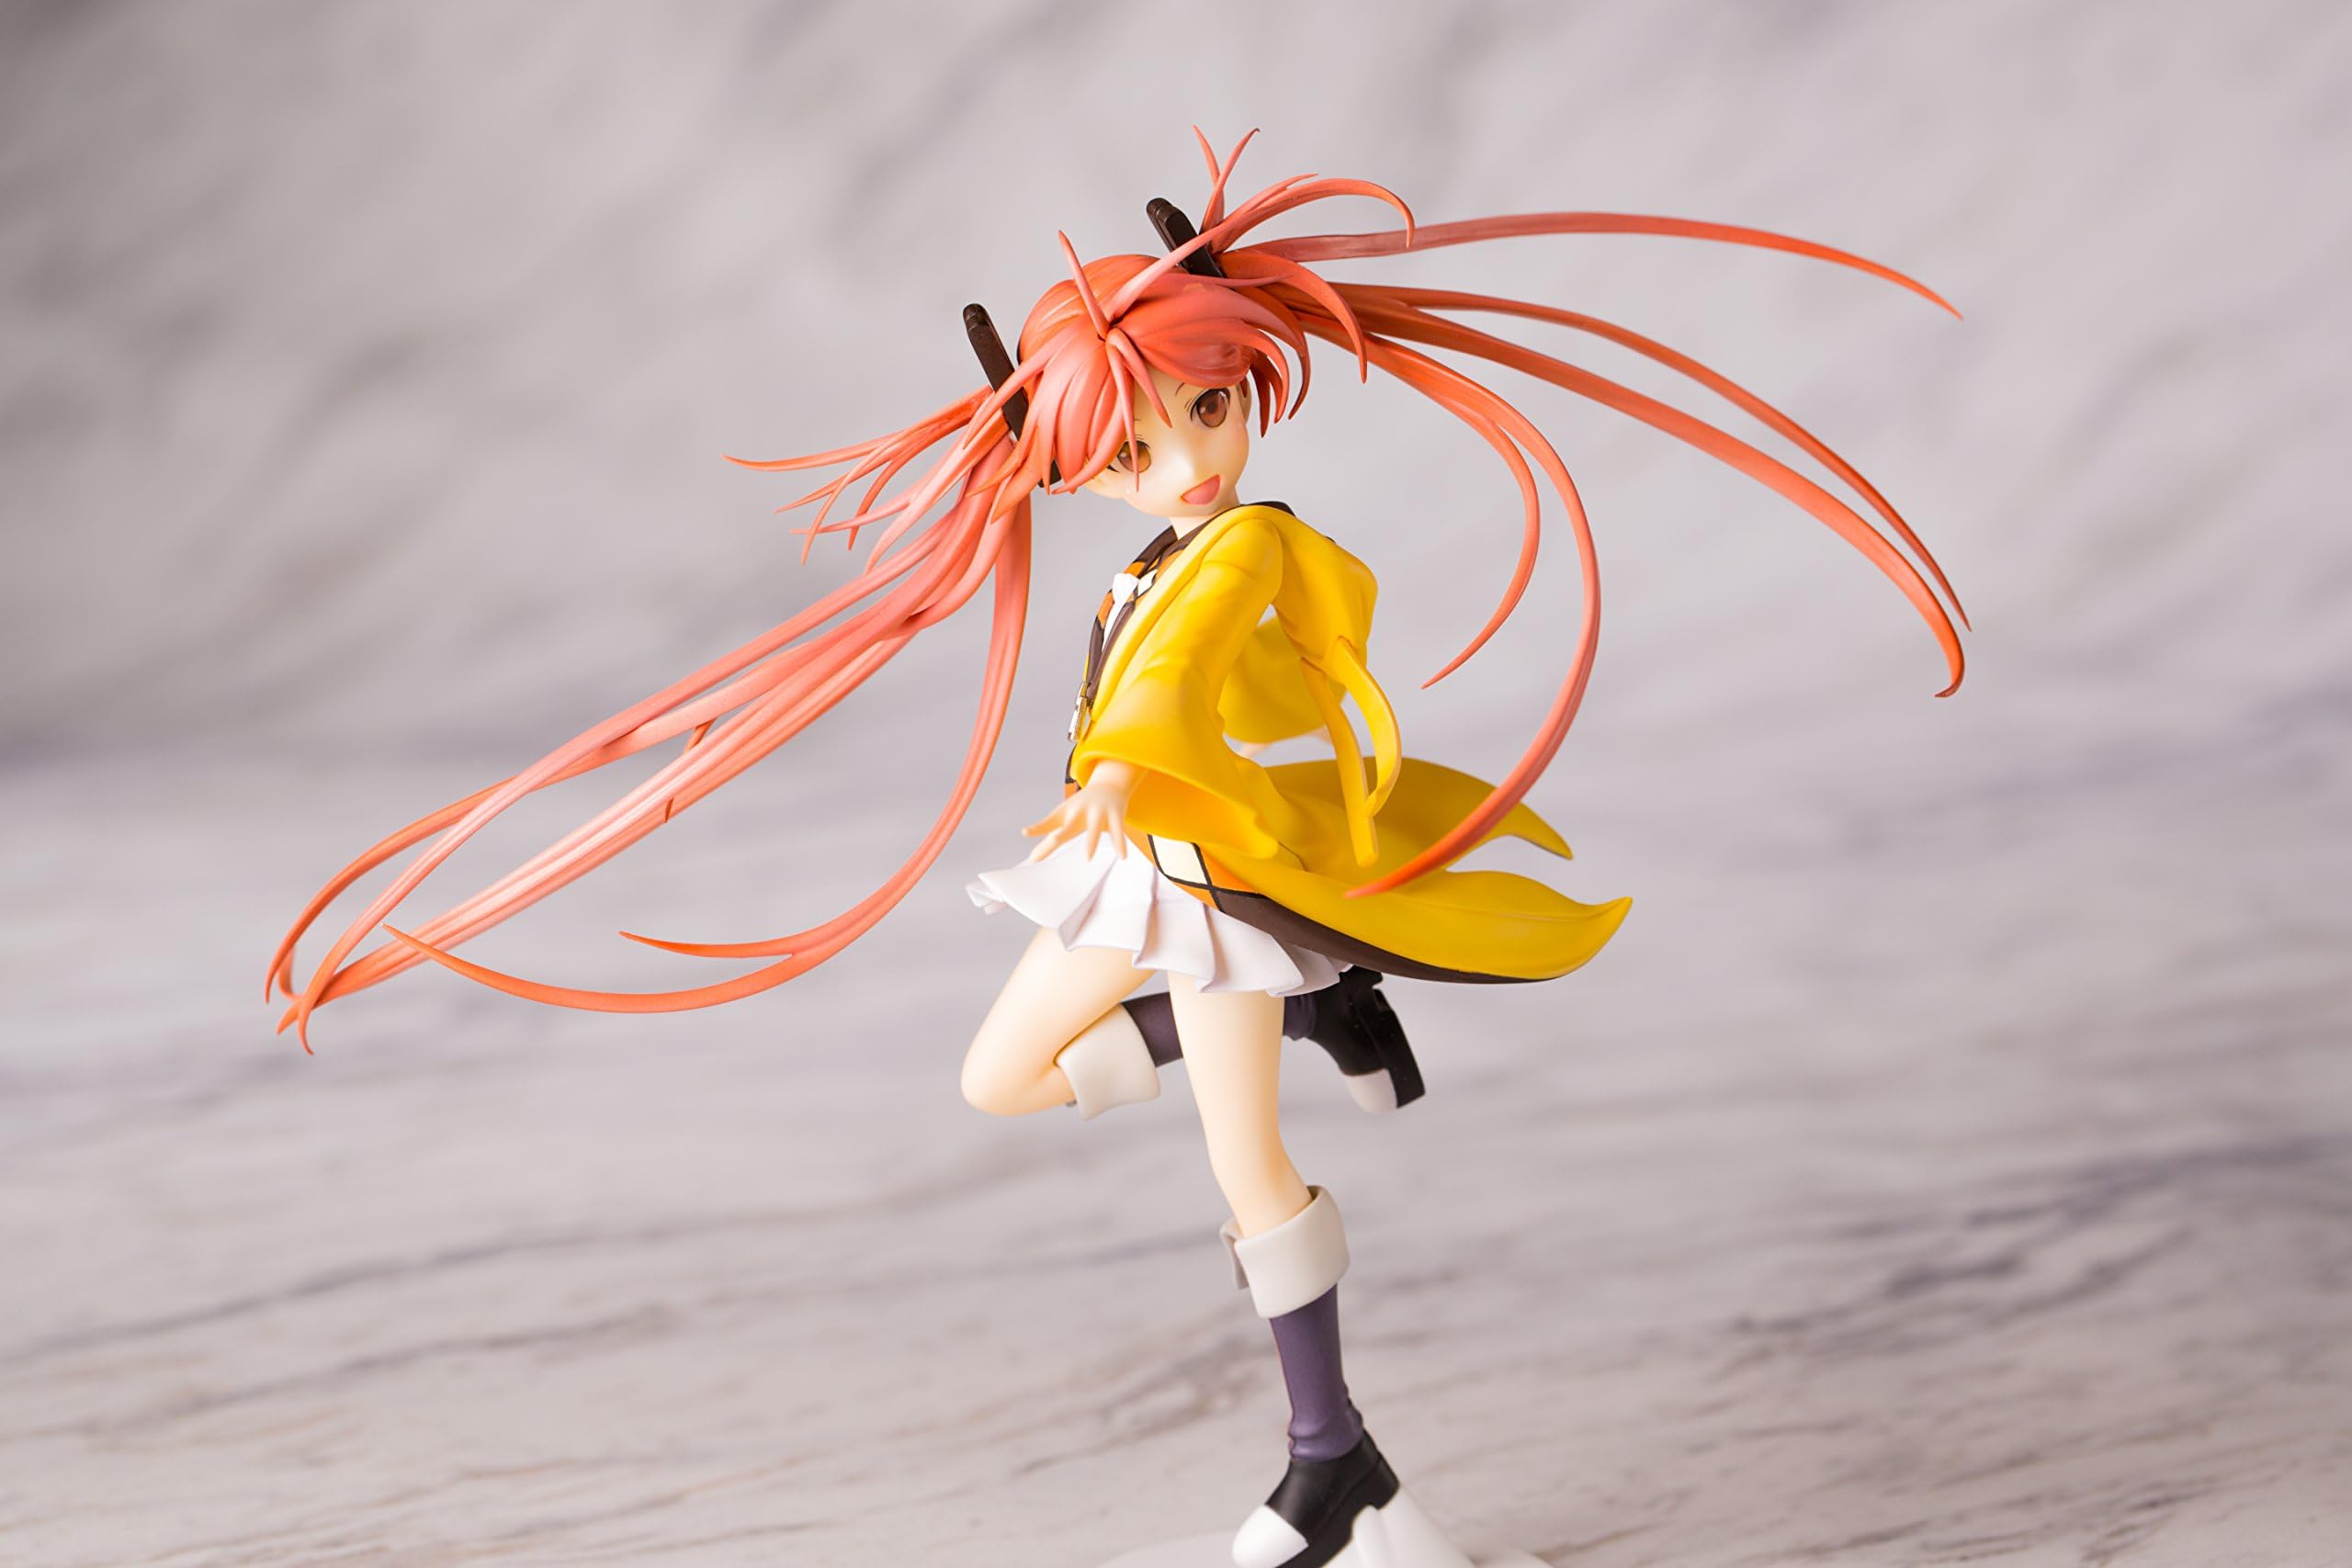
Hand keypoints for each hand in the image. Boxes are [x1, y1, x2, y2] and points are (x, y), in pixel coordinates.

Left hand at [1024, 760, 1140, 861]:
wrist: (1109, 784)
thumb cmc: (1082, 807)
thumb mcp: (1064, 820)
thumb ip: (1049, 841)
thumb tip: (1032, 859)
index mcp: (1066, 814)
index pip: (1050, 823)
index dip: (1037, 828)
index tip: (1025, 832)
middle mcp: (1081, 812)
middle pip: (1070, 825)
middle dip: (1061, 834)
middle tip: (1052, 841)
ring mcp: (1098, 812)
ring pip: (1095, 827)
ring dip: (1092, 840)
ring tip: (1088, 857)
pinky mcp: (1115, 815)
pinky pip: (1118, 831)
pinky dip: (1120, 843)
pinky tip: (1122, 857)